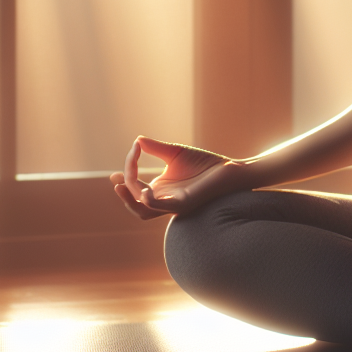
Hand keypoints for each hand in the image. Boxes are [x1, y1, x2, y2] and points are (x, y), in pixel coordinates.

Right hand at [109, 137, 247, 220]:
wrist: (230, 170)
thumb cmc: (205, 164)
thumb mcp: (176, 153)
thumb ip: (156, 148)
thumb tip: (137, 140)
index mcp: (160, 189)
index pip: (135, 184)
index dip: (128, 170)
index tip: (135, 148)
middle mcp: (164, 199)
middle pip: (135, 200)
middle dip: (125, 185)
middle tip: (122, 169)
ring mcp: (173, 203)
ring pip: (143, 211)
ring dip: (129, 200)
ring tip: (121, 184)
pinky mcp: (184, 204)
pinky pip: (161, 209)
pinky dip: (149, 202)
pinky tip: (145, 190)